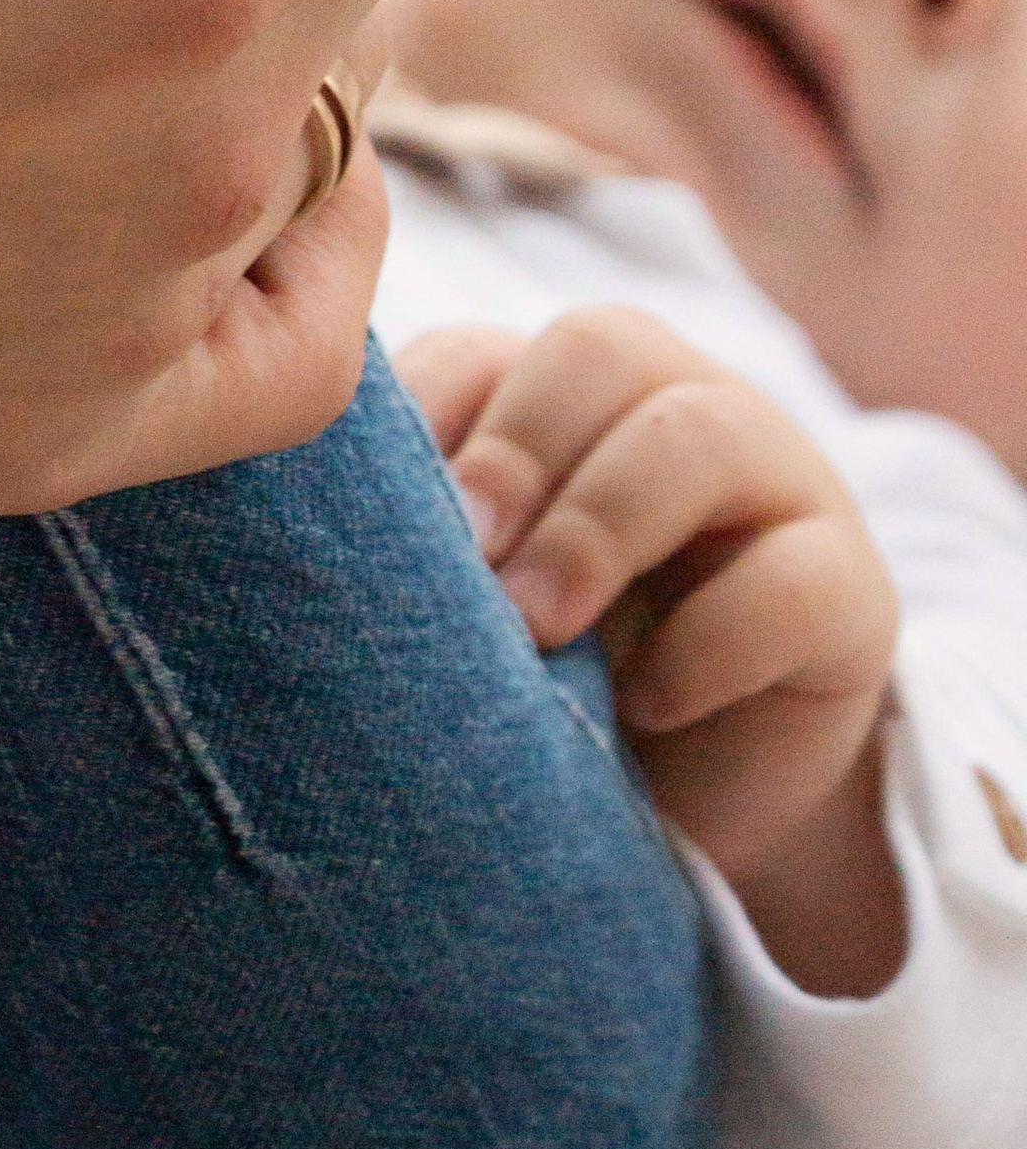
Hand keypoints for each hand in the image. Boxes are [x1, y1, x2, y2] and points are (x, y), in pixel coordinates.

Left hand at [400, 310, 904, 996]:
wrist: (691, 804)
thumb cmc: (555, 678)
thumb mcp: (478, 601)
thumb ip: (423, 544)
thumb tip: (298, 540)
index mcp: (562, 389)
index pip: (486, 346)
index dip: (425, 414)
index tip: (369, 514)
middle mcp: (673, 401)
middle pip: (602, 344)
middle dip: (519, 446)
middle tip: (466, 560)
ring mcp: (777, 482)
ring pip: (703, 430)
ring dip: (600, 524)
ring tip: (536, 628)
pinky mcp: (849, 589)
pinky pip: (794, 577)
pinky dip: (709, 641)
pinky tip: (646, 700)